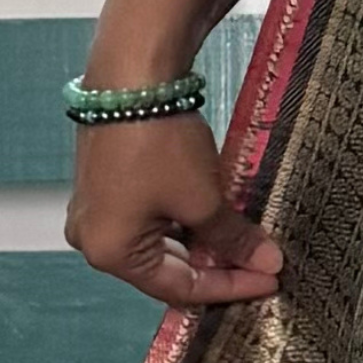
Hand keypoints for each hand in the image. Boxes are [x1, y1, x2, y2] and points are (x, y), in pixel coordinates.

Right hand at [64, 115, 283, 308]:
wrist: (133, 75)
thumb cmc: (158, 142)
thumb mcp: (203, 200)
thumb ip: (233, 240)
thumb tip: (265, 262)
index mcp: (110, 253)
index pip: (181, 287)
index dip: (231, 287)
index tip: (268, 280)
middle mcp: (93, 237)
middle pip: (166, 267)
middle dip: (216, 266)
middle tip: (260, 264)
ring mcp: (96, 208)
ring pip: (160, 241)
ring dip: (203, 243)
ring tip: (246, 241)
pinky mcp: (106, 181)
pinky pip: (150, 215)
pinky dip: (184, 220)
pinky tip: (218, 217)